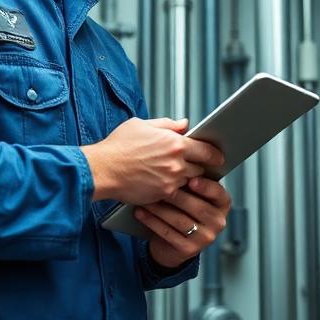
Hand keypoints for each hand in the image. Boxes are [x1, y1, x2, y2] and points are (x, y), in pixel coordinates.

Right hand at [82, 117, 224, 204]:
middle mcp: (176, 162)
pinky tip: (169, 185)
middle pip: (201, 168)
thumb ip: (167, 125)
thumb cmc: (118, 145)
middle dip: (200, 167)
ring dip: (188, 179)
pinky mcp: (162, 195)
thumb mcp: (142, 125)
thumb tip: (184, 124)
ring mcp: (170, 180)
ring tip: (182, 175)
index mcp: (174, 142)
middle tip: (198, 166)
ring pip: (190, 182)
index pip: (205, 150)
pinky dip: (175, 189)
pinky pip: (176, 193)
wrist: (101, 169)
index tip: (217, 157)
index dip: (214, 154)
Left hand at [136, 177, 231, 268]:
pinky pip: (168, 233)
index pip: (219, 193)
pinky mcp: (189, 250)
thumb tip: (180, 163)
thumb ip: (192, 180)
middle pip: (198, 207)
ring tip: (146, 198)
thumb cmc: (183, 209)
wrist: (174, 242)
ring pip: (180, 220)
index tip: (192, 180)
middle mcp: (218, 222)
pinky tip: (140, 212)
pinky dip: (152, 221)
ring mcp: (205, 238)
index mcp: (222, 204)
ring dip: (160, 208)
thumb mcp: (192, 194)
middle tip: (159, 184)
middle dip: (177, 196)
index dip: (206, 187)